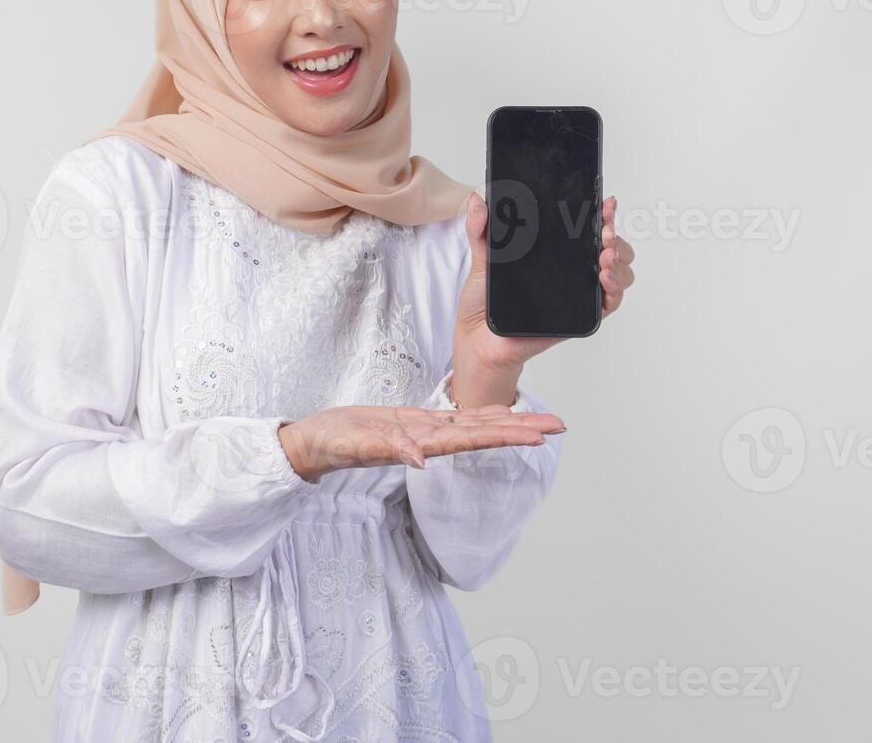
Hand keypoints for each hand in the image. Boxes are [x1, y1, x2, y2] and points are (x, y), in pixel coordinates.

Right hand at [277, 403, 564, 481]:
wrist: (312, 444)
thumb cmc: (330, 446)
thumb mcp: (355, 446)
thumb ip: (387, 450)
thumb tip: (421, 460)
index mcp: (422, 443)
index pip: (475, 439)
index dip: (507, 435)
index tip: (538, 435)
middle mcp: (430, 439)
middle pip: (485, 432)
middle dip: (522, 428)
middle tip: (559, 425)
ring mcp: (423, 431)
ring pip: (474, 424)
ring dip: (508, 422)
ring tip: (540, 420)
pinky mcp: (413, 422)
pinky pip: (454, 417)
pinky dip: (479, 414)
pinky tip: (497, 412)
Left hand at [451, 192, 635, 405]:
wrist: (478, 337)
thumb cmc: (484, 300)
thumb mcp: (482, 257)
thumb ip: (480, 229)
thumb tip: (476, 200)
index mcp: (555, 252)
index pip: (587, 229)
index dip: (603, 215)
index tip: (606, 204)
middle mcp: (572, 270)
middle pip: (612, 248)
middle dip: (614, 238)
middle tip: (603, 235)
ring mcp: (578, 293)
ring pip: (618, 273)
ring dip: (619, 263)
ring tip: (605, 258)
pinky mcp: (579, 317)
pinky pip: (609, 303)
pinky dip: (614, 290)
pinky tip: (605, 280)